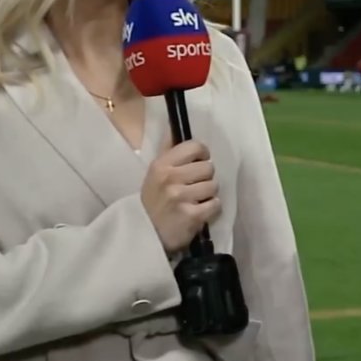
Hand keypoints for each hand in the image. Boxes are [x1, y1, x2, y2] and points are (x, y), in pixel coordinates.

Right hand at [139, 137, 219, 252]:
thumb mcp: (154, 173)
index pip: (194, 147)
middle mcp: (171, 178)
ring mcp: (181, 197)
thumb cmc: (153, 201)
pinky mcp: (192, 216)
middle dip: (205, 177)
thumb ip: (168, 150)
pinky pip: (215, 204)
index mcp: (161, 165)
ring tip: (196, 200)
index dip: (202, 154)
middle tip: (195, 186)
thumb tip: (174, 126)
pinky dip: (211, 209)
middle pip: (208, 167)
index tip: (198, 162)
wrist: (145, 234)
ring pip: (214, 186)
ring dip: (208, 194)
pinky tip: (199, 211)